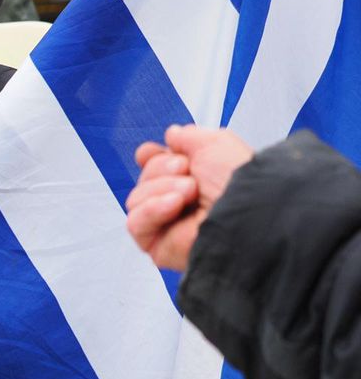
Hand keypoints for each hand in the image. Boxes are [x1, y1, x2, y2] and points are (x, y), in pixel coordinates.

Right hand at [126, 125, 252, 270]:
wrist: (243, 211)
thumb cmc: (237, 182)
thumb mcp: (214, 143)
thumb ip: (189, 136)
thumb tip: (172, 134)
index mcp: (194, 180)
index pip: (156, 168)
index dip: (150, 158)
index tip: (150, 152)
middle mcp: (180, 202)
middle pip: (143, 178)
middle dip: (161, 169)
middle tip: (186, 172)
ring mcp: (167, 224)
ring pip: (136, 198)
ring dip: (160, 188)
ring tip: (188, 192)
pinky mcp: (157, 244)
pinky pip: (135, 221)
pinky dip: (151, 209)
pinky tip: (174, 206)